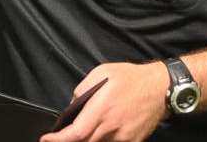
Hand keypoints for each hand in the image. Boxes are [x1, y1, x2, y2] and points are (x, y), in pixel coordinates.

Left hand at [40, 62, 169, 141]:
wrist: (161, 88)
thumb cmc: (130, 78)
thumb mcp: (101, 73)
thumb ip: (83, 89)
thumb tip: (73, 105)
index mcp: (102, 110)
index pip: (76, 133)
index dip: (59, 139)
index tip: (46, 139)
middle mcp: (112, 127)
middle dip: (70, 140)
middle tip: (59, 135)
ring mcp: (124, 137)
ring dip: (86, 140)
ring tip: (81, 130)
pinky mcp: (133, 141)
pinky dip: (102, 140)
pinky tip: (99, 132)